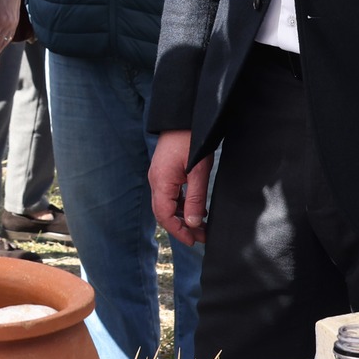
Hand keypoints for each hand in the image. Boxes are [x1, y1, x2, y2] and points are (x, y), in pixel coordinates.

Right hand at [149, 129, 210, 247]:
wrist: (185, 116)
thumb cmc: (192, 139)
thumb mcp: (198, 171)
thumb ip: (195, 199)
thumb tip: (194, 224)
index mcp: (161, 182)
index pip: (164, 216)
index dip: (179, 231)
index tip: (194, 242)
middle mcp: (156, 181)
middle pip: (164, 213)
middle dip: (182, 227)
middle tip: (202, 237)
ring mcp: (159, 175)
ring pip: (167, 204)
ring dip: (183, 217)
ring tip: (202, 226)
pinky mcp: (165, 171)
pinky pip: (170, 194)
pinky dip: (182, 205)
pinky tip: (197, 208)